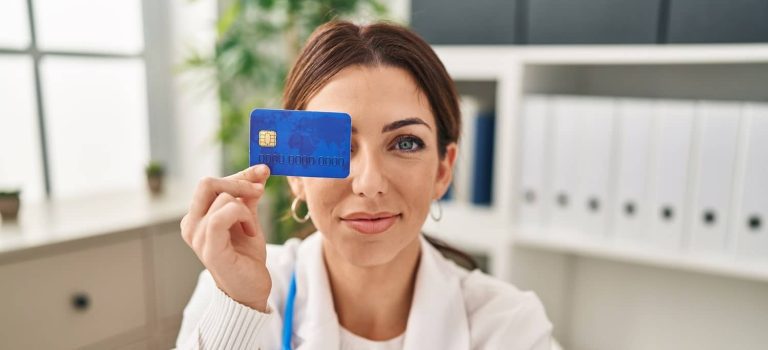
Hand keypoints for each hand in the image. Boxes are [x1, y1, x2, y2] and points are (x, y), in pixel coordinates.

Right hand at [180, 164, 271, 311]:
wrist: (250, 289)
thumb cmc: (246, 256)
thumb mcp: (248, 219)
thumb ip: (249, 196)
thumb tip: (260, 171)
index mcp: (197, 216)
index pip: (210, 182)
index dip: (239, 174)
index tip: (263, 171)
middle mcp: (191, 224)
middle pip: (207, 183)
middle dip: (239, 182)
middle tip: (260, 190)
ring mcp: (197, 237)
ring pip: (222, 198)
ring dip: (245, 207)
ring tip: (251, 226)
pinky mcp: (209, 248)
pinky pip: (222, 216)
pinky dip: (242, 216)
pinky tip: (250, 230)